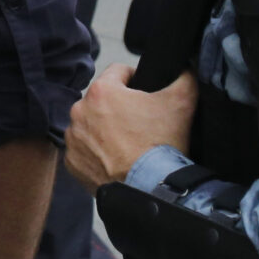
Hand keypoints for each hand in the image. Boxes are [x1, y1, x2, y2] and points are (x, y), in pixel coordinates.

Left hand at [66, 66, 195, 189]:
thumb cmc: (162, 145)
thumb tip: (186, 69)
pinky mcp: (72, 162)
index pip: (119, 72)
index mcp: (102, 91)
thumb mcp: (181, 104)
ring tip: (128, 144)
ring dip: (105, 130)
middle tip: (140, 124)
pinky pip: (84, 151)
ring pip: (91, 125)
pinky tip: (115, 160)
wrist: (150, 189)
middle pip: (103, 100)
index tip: (146, 91)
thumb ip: (184, 79)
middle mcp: (79, 110)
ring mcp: (73, 137)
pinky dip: (97, 154)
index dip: (135, 78)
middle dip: (120, 108)